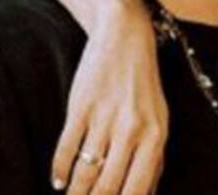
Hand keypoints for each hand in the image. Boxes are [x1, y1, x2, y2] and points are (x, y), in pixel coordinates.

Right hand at [52, 1, 167, 194]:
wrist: (125, 38)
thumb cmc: (144, 85)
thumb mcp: (159, 119)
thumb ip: (153, 158)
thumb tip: (145, 194)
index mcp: (155, 136)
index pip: (137, 189)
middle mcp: (132, 130)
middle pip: (108, 186)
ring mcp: (105, 118)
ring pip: (86, 171)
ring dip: (76, 193)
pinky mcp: (81, 106)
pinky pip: (67, 147)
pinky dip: (60, 170)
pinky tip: (58, 182)